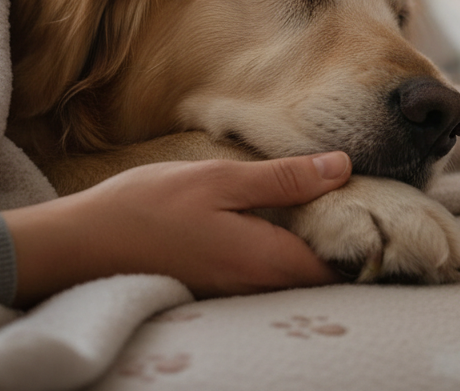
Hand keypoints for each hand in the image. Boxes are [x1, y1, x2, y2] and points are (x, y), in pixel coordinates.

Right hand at [2, 152, 352, 304]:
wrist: (79, 247)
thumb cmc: (146, 208)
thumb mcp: (219, 179)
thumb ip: (284, 179)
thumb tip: (342, 167)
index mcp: (267, 262)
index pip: (340, 267)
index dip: (366, 241)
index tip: (380, 207)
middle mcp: (258, 289)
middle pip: (321, 275)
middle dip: (345, 242)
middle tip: (358, 198)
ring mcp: (236, 294)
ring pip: (294, 275)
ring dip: (313, 245)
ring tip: (326, 202)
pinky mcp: (217, 288)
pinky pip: (266, 274)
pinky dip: (283, 250)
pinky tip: (279, 217)